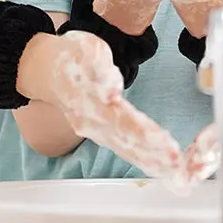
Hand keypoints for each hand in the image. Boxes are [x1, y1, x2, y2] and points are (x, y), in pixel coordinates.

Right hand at [47, 31, 183, 179]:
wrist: (44, 70)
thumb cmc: (69, 56)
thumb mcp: (84, 49)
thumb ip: (100, 67)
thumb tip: (112, 91)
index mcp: (90, 103)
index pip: (124, 122)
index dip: (146, 135)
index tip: (168, 146)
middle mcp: (94, 124)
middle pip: (128, 142)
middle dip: (154, 155)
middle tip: (179, 166)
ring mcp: (97, 131)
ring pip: (128, 151)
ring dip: (152, 162)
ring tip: (177, 173)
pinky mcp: (102, 133)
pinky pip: (127, 149)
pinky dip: (145, 160)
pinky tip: (163, 168)